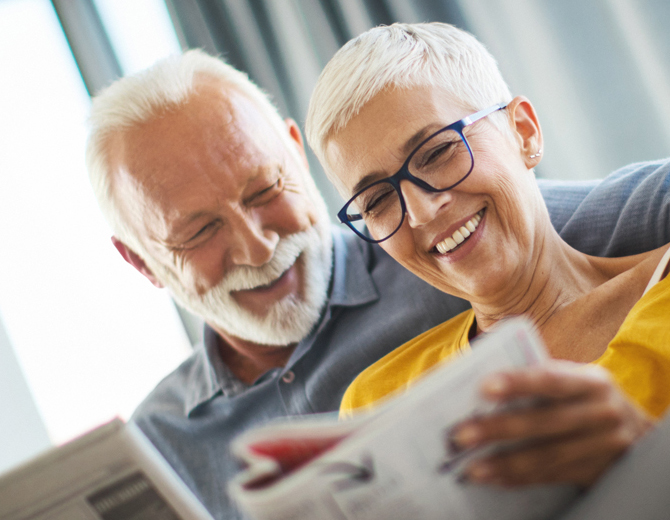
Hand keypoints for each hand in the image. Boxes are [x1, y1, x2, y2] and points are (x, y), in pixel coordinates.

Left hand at [451, 360, 653, 487]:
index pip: (550, 380)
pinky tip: (494, 478)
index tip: (484, 387)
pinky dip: (520, 478)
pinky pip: (553, 477)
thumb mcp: (574, 379)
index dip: (518, 383)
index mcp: (590, 381)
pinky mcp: (598, 472)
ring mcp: (604, 445)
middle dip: (499, 428)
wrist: (637, 432)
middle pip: (545, 422)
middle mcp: (601, 412)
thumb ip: (538, 378)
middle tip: (460, 435)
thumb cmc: (584, 398)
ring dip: (505, 463)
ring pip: (548, 456)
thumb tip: (477, 380)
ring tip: (472, 468)